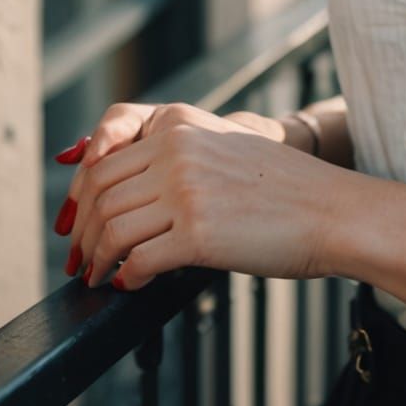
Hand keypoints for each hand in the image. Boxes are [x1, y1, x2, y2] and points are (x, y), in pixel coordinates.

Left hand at [55, 101, 339, 290]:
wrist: (329, 209)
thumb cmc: (280, 185)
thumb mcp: (220, 146)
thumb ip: (172, 154)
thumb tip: (118, 186)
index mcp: (179, 121)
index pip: (104, 160)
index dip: (80, 197)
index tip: (76, 221)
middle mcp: (177, 149)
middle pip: (100, 195)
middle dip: (83, 234)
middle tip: (80, 259)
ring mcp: (186, 190)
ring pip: (112, 229)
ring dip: (97, 259)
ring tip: (99, 274)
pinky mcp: (197, 234)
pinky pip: (137, 261)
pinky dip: (125, 277)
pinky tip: (129, 283)